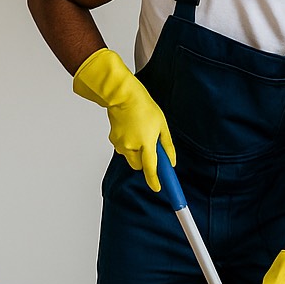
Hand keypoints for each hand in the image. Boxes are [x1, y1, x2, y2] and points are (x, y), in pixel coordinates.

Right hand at [72, 48, 175, 190]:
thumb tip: (171, 162)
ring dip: (137, 152)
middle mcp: (131, 146)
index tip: (158, 188)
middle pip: (140, 166)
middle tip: (151, 147)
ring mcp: (120, 144)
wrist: (122, 95)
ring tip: (141, 133)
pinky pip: (124, 149)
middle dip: (146, 161)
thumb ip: (167, 146)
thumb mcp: (162, 126)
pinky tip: (132, 130)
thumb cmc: (143, 107)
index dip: (155, 181)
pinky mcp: (113, 140)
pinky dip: (129, 145)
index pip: (151, 169)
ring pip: (131, 158)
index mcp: (146, 143)